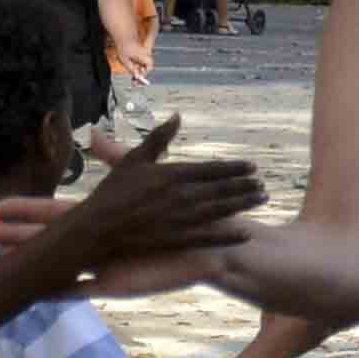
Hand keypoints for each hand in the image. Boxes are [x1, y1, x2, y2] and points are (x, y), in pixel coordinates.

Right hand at [40, 115, 262, 280]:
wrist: (96, 230)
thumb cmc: (112, 193)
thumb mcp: (134, 160)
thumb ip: (158, 138)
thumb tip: (177, 116)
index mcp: (172, 174)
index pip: (212, 169)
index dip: (234, 168)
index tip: (252, 167)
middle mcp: (181, 196)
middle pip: (221, 189)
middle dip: (244, 186)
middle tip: (263, 184)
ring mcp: (181, 220)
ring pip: (220, 210)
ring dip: (243, 204)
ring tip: (262, 200)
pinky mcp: (177, 241)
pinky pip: (209, 237)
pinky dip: (228, 235)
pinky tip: (245, 232)